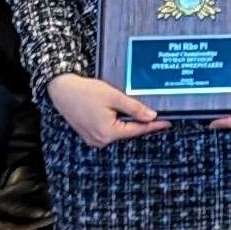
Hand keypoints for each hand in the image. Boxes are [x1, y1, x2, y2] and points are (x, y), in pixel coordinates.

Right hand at [46, 73, 169, 148]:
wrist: (62, 89)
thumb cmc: (85, 92)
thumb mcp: (114, 97)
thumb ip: (134, 108)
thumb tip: (151, 116)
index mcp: (107, 133)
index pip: (137, 130)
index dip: (154, 125)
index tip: (168, 122)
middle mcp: (100, 140)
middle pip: (128, 132)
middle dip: (142, 123)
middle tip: (159, 116)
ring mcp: (93, 138)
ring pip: (119, 131)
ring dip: (130, 122)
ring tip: (144, 114)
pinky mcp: (89, 133)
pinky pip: (109, 129)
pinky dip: (118, 122)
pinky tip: (125, 114)